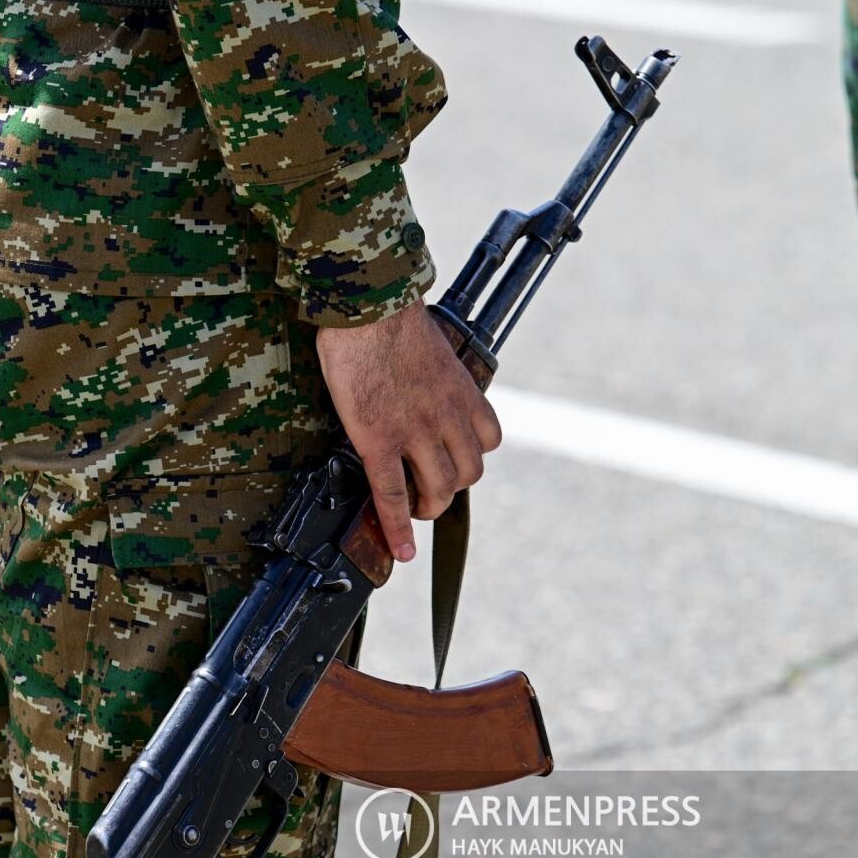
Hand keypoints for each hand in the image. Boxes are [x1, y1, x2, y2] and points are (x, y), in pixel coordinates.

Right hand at [315, 301, 501, 561]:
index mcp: (463, 392)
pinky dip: (397, 528)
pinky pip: (393, 495)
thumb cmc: (390, 316)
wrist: (368, 308)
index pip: (489, 440)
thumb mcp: (432, 346)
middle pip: (468, 473)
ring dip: (429, 509)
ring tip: (415, 512)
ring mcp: (415, 433)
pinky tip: (401, 548)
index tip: (455, 464)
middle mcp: (448, 418)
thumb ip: (433, 374)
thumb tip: (417, 378)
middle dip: (452, 488)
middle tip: (430, 491)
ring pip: (438, 490)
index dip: (471, 457)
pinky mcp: (379, 441)